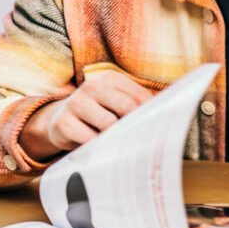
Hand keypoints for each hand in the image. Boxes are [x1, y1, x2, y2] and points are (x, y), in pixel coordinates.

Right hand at [19, 71, 152, 160]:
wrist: (59, 120)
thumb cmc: (97, 113)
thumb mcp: (115, 102)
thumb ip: (137, 104)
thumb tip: (168, 113)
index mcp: (109, 78)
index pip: (139, 96)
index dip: (150, 115)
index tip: (157, 129)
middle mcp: (92, 87)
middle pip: (126, 107)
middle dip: (134, 126)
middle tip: (140, 141)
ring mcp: (76, 103)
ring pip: (108, 124)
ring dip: (115, 138)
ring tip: (117, 144)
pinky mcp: (63, 123)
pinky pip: (90, 140)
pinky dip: (98, 148)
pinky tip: (99, 148)